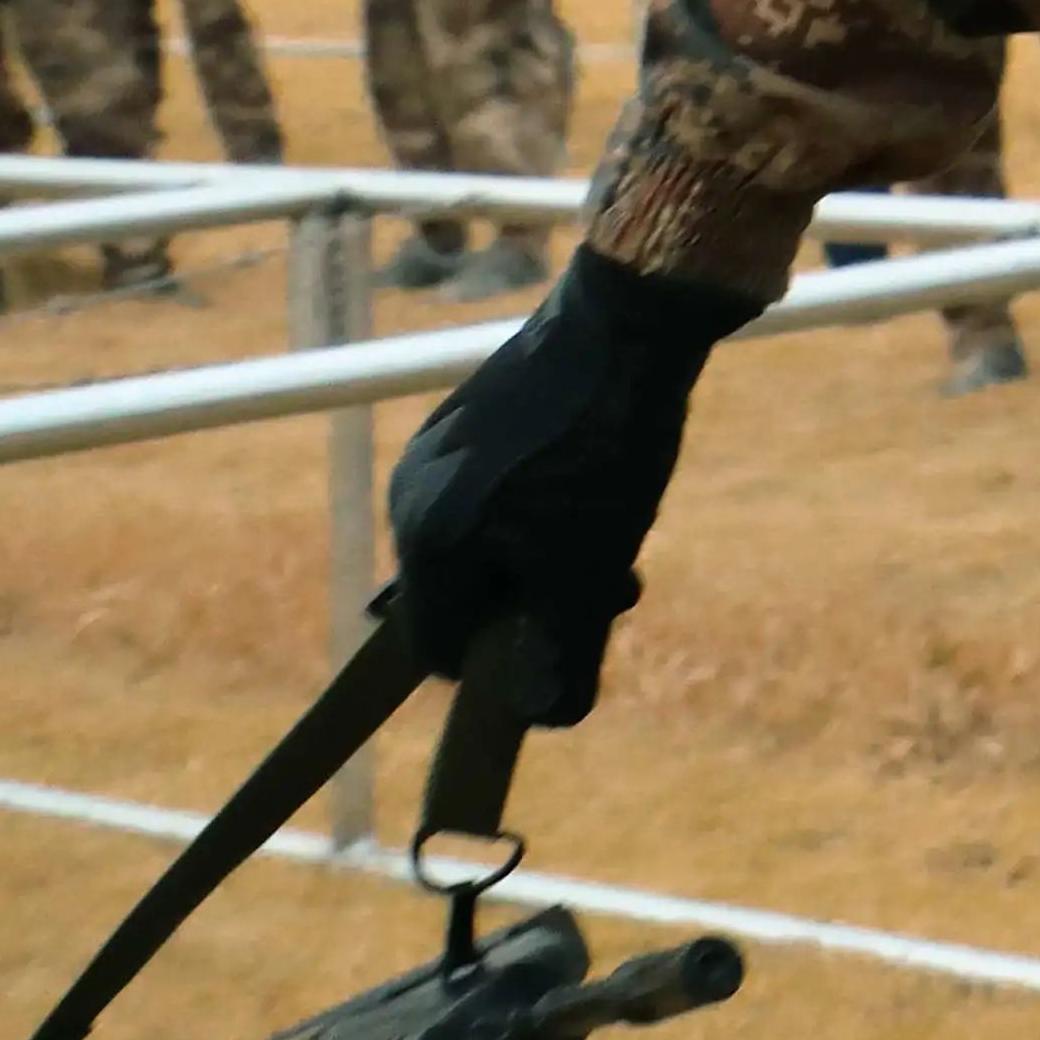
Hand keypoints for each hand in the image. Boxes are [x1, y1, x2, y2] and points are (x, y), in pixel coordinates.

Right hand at [383, 250, 758, 722]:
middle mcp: (410, 495)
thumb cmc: (605, 451)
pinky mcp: (468, 417)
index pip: (441, 652)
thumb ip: (562, 655)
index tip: (574, 633)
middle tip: (617, 582)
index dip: (506, 664)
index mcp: (426, 541)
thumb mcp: (591, 571)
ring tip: (617, 526)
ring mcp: (435, 451)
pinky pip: (495, 497)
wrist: (629, 319)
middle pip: (468, 596)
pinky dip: (543, 510)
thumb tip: (544, 719)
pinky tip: (600, 480)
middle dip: (539, 603)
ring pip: (489, 545)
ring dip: (549, 558)